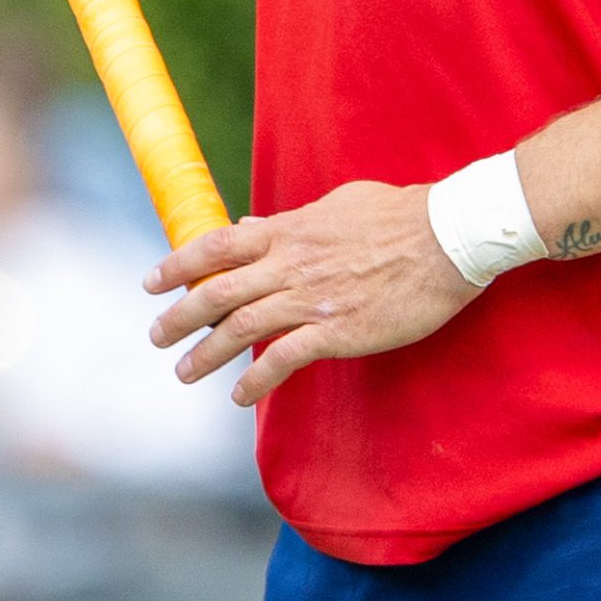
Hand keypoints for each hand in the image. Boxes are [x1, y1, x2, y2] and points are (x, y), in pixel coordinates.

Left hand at [146, 181, 480, 404]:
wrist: (447, 237)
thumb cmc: (399, 215)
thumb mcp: (337, 205)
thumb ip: (293, 221)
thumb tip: (256, 224)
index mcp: (290, 229)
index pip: (218, 245)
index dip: (179, 264)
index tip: (152, 281)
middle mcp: (291, 263)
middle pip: (219, 291)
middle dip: (180, 315)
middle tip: (156, 336)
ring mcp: (312, 298)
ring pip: (243, 327)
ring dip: (207, 353)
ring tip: (185, 372)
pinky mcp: (337, 331)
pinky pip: (284, 358)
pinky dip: (256, 379)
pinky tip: (240, 395)